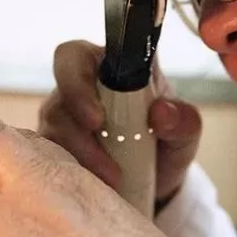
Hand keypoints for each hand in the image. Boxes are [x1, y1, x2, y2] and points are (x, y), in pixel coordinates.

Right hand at [39, 40, 202, 204]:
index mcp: (114, 65)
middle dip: (77, 111)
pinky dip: (75, 169)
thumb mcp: (185, 133)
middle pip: (62, 81)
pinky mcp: (54, 145)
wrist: (156, 181)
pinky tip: (98, 183)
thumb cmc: (167, 142)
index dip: (79, 75)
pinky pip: (50, 153)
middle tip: (100, 141)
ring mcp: (64, 114)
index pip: (79, 53)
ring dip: (82, 151)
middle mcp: (83, 84)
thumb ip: (183, 120)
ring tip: (114, 176)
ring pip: (55, 122)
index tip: (98, 116)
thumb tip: (161, 112)